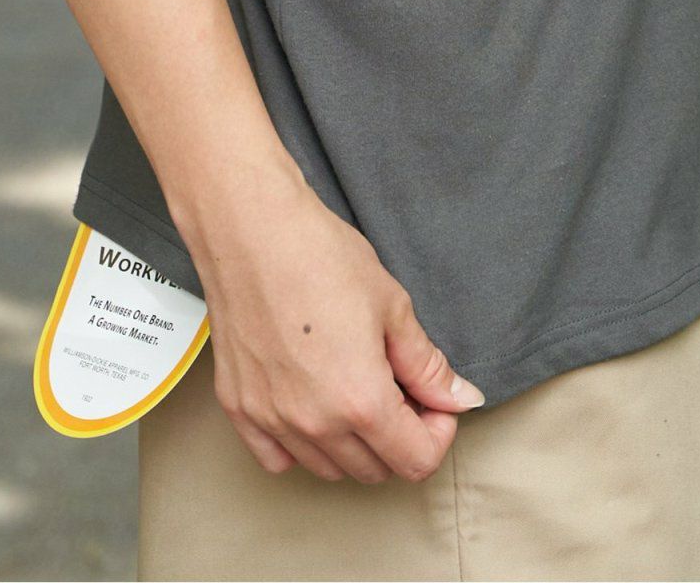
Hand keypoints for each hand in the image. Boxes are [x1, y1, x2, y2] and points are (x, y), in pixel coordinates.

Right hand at [178, 166, 484, 483]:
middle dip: (400, 436)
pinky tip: (313, 403)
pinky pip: (277, 458)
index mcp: (361, 400)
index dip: (438, 432)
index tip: (434, 402)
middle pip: (375, 470)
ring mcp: (271, 419)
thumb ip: (427, 365)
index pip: (416, 460)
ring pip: (328, 468)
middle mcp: (314, 423)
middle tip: (400, 387)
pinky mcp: (239, 407)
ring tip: (356, 388)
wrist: (252, 229)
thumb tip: (459, 397)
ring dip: (354, 444)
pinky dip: (302, 446)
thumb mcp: (392, 305)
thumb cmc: (320, 255)